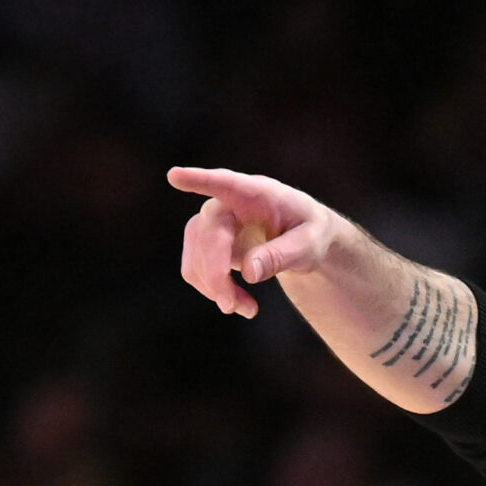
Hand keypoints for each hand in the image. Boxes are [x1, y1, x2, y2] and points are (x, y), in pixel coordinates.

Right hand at [167, 167, 337, 316]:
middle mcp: (229, 203)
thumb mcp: (310, 244)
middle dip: (216, 272)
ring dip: (214, 286)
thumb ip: (283, 254)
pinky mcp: (208, 244)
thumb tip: (250, 272)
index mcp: (258, 193)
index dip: (200, 180)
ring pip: (197, 254)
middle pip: (208, 233)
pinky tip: (238, 303)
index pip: (226, 183)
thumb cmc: (310, 233)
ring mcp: (215, 223)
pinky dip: (212, 290)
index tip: (175, 176)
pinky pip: (197, 268)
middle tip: (231, 306)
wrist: (304, 240)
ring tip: (247, 309)